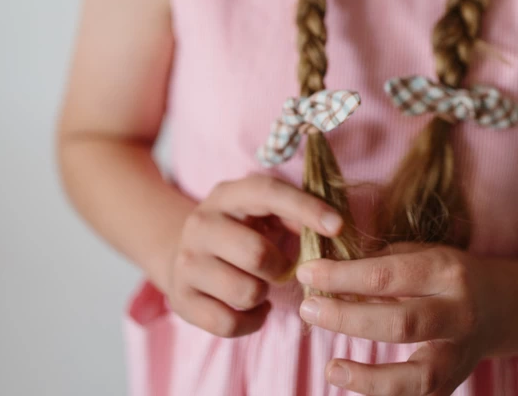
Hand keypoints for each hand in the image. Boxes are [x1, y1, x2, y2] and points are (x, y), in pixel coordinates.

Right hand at [167, 173, 343, 337]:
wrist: (180, 251)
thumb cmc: (239, 230)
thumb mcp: (260, 212)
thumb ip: (293, 214)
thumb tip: (329, 227)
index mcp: (227, 195)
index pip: (267, 193)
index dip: (305, 208)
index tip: (337, 226)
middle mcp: (201, 224)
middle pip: (256, 254)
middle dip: (280, 267)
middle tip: (282, 268)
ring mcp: (187, 262)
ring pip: (246, 292)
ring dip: (265, 294)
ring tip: (261, 285)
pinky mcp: (181, 299)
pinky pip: (229, 323)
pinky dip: (252, 321)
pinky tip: (255, 308)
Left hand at [295, 242, 504, 394]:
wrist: (503, 306)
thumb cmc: (448, 273)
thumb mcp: (424, 253)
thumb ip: (383, 262)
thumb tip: (331, 271)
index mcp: (445, 270)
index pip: (386, 275)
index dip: (342, 275)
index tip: (307, 273)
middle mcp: (457, 313)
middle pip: (399, 322)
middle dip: (347, 318)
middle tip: (308, 309)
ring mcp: (459, 355)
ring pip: (415, 376)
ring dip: (368, 377)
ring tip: (331, 368)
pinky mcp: (453, 384)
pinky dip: (382, 395)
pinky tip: (350, 383)